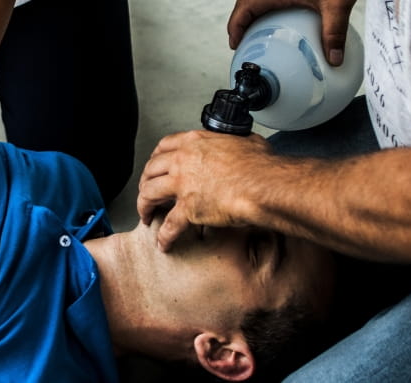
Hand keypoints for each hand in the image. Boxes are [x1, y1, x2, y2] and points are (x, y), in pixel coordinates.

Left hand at [136, 130, 270, 250]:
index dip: (156, 158)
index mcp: (195, 142)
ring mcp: (183, 184)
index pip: (164, 146)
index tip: (155, 166)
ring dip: (144, 206)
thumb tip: (243, 144)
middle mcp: (183, 160)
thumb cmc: (262, 166)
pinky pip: (169, 225)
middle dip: (145, 182)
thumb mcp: (247, 142)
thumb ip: (236, 142)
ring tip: (147, 216)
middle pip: (151, 169)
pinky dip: (164, 236)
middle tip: (147, 192)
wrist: (266, 185)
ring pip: (149, 194)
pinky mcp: (188, 208)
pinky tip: (163, 243)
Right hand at [227, 0, 356, 64]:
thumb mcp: (335, 3)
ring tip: (259, 30)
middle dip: (242, 24)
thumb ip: (334, 31)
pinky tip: (279, 15)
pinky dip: (267, 6)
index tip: (236, 45)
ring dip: (254, 14)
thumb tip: (334, 57)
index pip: (241, 13)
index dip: (235, 31)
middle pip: (244, 6)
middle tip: (246, 41)